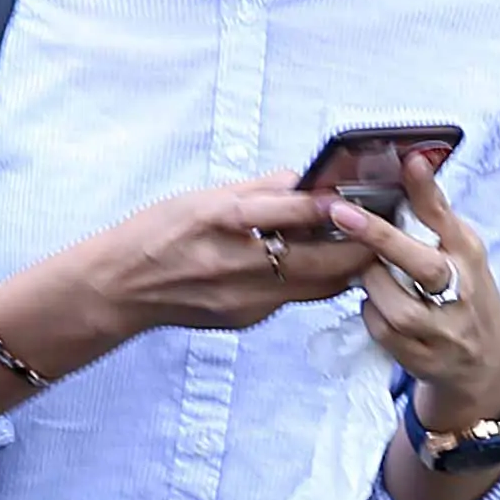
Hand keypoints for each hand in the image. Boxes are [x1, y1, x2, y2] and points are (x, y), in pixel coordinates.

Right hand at [71, 181, 374, 341]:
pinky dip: (312, 280)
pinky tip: (315, 264)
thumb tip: (305, 180)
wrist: (120, 288)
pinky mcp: (248, 319)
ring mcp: (246, 299)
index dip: (338, 204)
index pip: (300, 211)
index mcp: (224, 220)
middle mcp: (239, 263)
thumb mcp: (202, 196)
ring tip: (357, 244)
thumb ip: (258, 190)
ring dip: (344, 265)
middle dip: (361, 242)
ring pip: (321, 285)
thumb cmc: (155, 233)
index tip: (362, 195)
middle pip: (327, 259)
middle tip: (380, 225)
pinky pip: (295, 298)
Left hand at [329, 159, 499, 436]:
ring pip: (394, 302)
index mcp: (469, 255)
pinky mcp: (423, 358)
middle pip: (422, 264)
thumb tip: (409, 162)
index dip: (426, 190)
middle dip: (379, 236)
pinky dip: (371, 313)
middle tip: (340, 212)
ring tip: (368, 273)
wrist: (484, 363)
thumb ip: (434, 213)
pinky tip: (377, 304)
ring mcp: (444, 330)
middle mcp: (463, 291)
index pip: (448, 218)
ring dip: (371, 284)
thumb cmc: (464, 292)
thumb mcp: (459, 250)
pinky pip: (382, 330)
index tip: (408, 160)